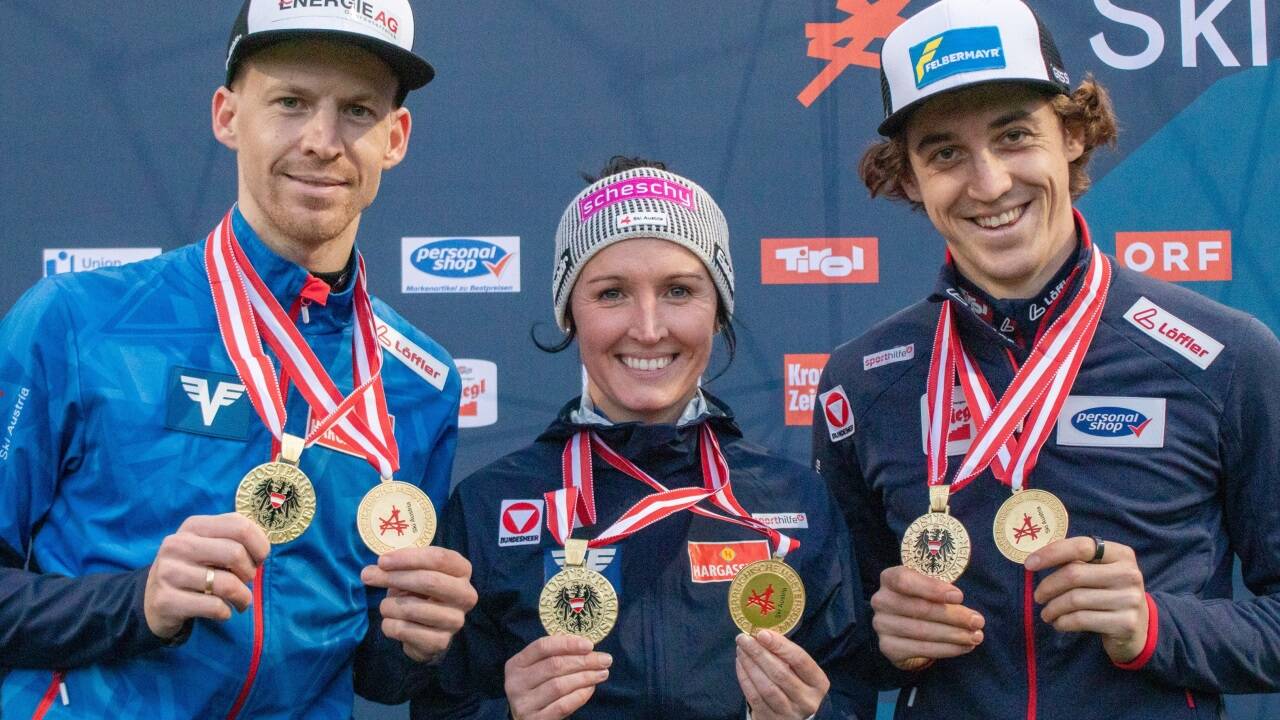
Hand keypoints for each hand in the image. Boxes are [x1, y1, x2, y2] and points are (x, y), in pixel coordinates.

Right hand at [143, 513, 269, 638]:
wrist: (151, 600)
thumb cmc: (193, 569)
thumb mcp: (209, 546)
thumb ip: (236, 539)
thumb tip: (264, 549)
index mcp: (194, 526)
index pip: (240, 526)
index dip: (260, 545)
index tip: (259, 560)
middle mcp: (178, 544)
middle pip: (235, 553)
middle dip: (250, 572)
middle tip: (246, 582)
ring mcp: (168, 572)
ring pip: (227, 584)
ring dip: (243, 598)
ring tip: (240, 601)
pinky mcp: (166, 600)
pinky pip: (214, 607)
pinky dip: (226, 612)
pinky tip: (223, 612)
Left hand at [360, 546, 477, 662]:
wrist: (427, 631)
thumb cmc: (419, 593)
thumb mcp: (411, 574)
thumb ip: (393, 569)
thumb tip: (368, 572)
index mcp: (462, 571)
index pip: (439, 558)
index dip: (408, 558)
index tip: (382, 561)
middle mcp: (466, 595)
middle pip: (429, 581)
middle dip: (394, 578)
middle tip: (368, 577)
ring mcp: (455, 620)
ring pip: (413, 608)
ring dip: (388, 605)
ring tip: (385, 606)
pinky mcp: (441, 642)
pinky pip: (404, 630)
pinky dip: (389, 625)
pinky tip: (392, 622)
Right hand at [504, 635, 611, 719]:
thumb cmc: (537, 688)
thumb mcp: (537, 670)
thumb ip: (555, 656)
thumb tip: (587, 647)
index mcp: (516, 664)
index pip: (542, 647)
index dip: (567, 643)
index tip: (589, 645)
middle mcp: (516, 683)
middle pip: (554, 665)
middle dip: (584, 661)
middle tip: (605, 660)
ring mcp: (523, 704)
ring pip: (559, 685)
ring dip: (585, 677)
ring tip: (602, 673)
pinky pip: (562, 706)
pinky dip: (579, 696)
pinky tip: (590, 689)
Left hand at [735, 630, 828, 719]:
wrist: (792, 717)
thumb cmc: (795, 685)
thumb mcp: (800, 672)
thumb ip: (787, 655)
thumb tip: (762, 634)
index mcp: (818, 683)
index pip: (800, 660)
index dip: (780, 645)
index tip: (762, 633)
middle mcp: (807, 700)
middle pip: (780, 673)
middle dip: (759, 653)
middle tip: (744, 638)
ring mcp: (789, 713)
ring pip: (766, 686)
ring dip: (750, 665)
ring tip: (741, 649)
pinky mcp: (771, 719)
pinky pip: (755, 697)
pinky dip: (745, 679)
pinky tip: (740, 664)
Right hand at [870, 565, 984, 670]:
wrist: (907, 631)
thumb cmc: (924, 601)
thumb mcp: (930, 588)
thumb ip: (941, 590)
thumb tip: (962, 603)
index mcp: (889, 578)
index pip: (905, 580)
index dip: (932, 588)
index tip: (959, 596)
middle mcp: (881, 600)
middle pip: (919, 608)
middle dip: (953, 616)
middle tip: (978, 621)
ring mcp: (882, 625)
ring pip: (922, 631)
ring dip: (953, 635)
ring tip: (975, 637)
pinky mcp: (888, 647)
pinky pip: (920, 649)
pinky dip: (946, 649)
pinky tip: (962, 647)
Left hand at [1029, 537, 1148, 663]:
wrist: (1140, 627)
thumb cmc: (1109, 593)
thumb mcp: (1100, 572)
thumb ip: (1076, 562)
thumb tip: (1036, 558)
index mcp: (1121, 554)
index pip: (1081, 547)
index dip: (1051, 553)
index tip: (1029, 564)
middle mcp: (1129, 574)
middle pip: (1073, 574)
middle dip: (1048, 586)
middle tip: (1038, 596)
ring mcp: (1129, 599)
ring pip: (1074, 599)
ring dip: (1052, 608)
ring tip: (1047, 613)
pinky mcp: (1124, 623)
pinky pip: (1081, 619)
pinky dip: (1063, 622)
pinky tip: (1059, 623)